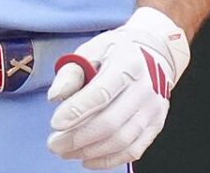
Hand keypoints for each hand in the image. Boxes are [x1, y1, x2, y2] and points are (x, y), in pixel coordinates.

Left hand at [46, 7, 191, 169]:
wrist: (153, 52)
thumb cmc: (114, 52)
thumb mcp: (90, 50)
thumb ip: (71, 72)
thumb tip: (55, 97)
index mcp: (127, 65)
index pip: (101, 93)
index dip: (77, 111)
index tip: (55, 123)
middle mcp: (145, 89)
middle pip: (110, 122)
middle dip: (78, 138)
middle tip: (53, 144)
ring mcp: (153, 109)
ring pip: (121, 140)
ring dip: (89, 151)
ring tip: (65, 152)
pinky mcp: (156, 125)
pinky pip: (133, 150)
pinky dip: (109, 160)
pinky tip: (87, 159)